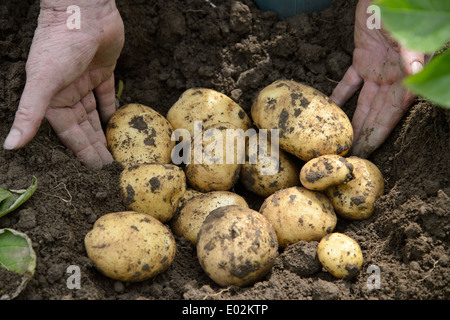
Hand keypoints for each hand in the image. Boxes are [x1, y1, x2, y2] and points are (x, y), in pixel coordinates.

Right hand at [3, 0, 123, 168]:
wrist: (84, 10)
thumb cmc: (60, 43)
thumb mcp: (43, 81)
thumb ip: (30, 113)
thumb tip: (10, 145)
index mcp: (52, 98)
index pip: (68, 133)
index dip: (81, 151)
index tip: (94, 170)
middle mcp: (67, 92)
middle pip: (83, 126)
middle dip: (94, 146)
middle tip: (108, 167)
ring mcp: (84, 81)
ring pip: (95, 114)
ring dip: (103, 131)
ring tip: (114, 151)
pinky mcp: (102, 71)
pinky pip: (106, 95)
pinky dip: (110, 108)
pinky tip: (115, 123)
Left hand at [330, 0, 426, 157]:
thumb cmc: (399, 7)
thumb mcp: (408, 30)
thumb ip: (412, 52)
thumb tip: (414, 73)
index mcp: (404, 77)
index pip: (391, 112)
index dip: (379, 132)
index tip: (367, 151)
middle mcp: (391, 79)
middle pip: (376, 113)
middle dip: (364, 134)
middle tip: (350, 154)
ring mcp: (376, 70)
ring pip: (362, 102)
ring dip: (352, 120)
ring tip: (341, 139)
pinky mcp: (362, 59)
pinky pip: (350, 82)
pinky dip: (341, 94)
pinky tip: (331, 109)